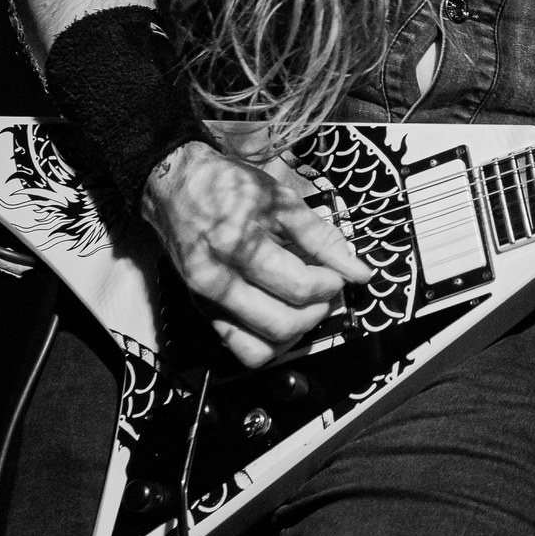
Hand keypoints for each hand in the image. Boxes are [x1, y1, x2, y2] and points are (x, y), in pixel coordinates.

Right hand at [142, 142, 375, 366]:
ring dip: (294, 334)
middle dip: (318, 311)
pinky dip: (269, 342)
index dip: (331, 284)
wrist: (175, 187)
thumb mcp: (281, 199)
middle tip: (327, 290)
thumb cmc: (229, 186)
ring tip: (305, 305)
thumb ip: (322, 237)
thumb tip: (359, 271)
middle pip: (283, 324)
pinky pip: (240, 349)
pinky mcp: (202, 312)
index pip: (299, 287)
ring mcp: (206, 302)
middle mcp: (218, 281)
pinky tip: (281, 315)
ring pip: (261, 348)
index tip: (339, 273)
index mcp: (238, 246)